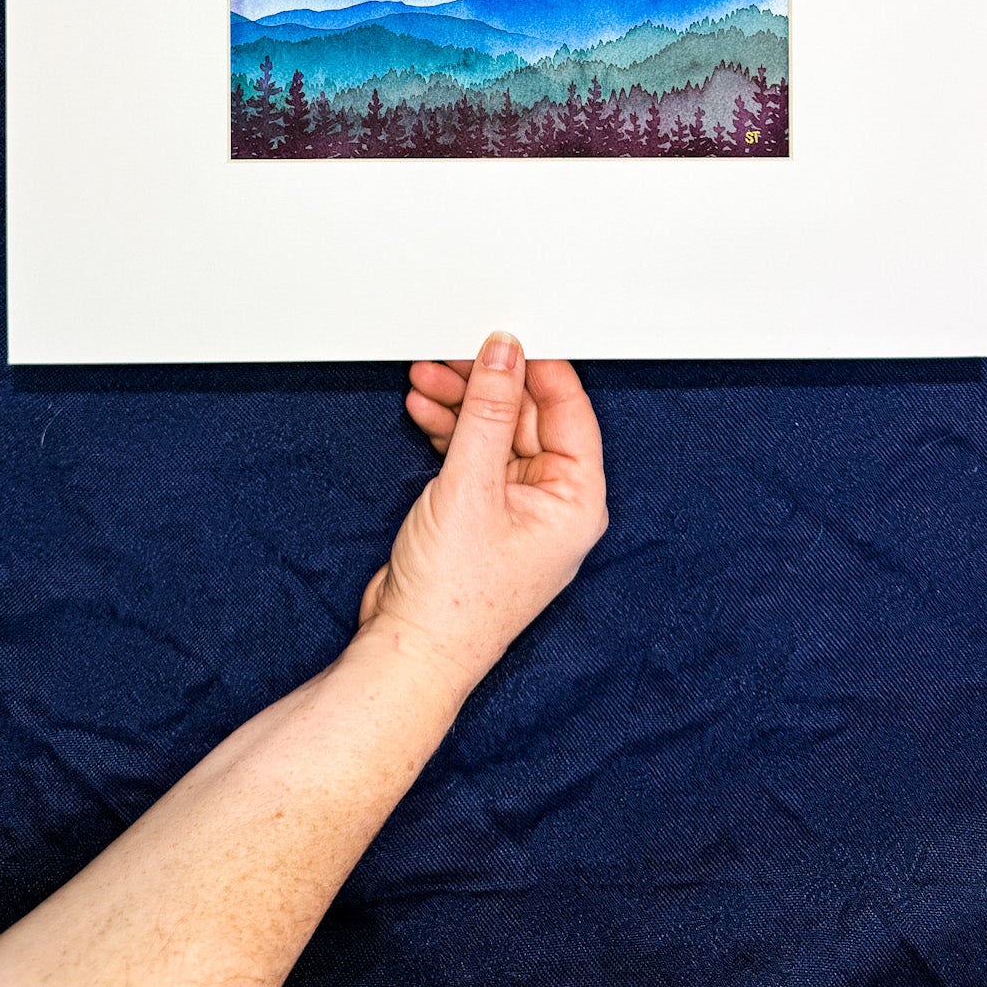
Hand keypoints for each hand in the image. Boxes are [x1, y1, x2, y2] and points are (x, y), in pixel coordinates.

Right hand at [355, 334, 607, 699]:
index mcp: (576, 499)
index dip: (538, 368)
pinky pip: (473, 456)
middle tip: (451, 355)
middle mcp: (552, 503)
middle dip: (486, 385)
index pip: (569, 411)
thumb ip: (488, 410)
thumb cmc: (455, 596)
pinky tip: (425, 410)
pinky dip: (450, 432)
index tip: (507, 337)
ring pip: (494, 433)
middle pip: (527, 418)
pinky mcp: (480, 514)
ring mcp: (515, 510)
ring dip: (462, 405)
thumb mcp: (471, 484)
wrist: (410, 650)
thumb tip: (505, 354)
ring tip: (426, 378)